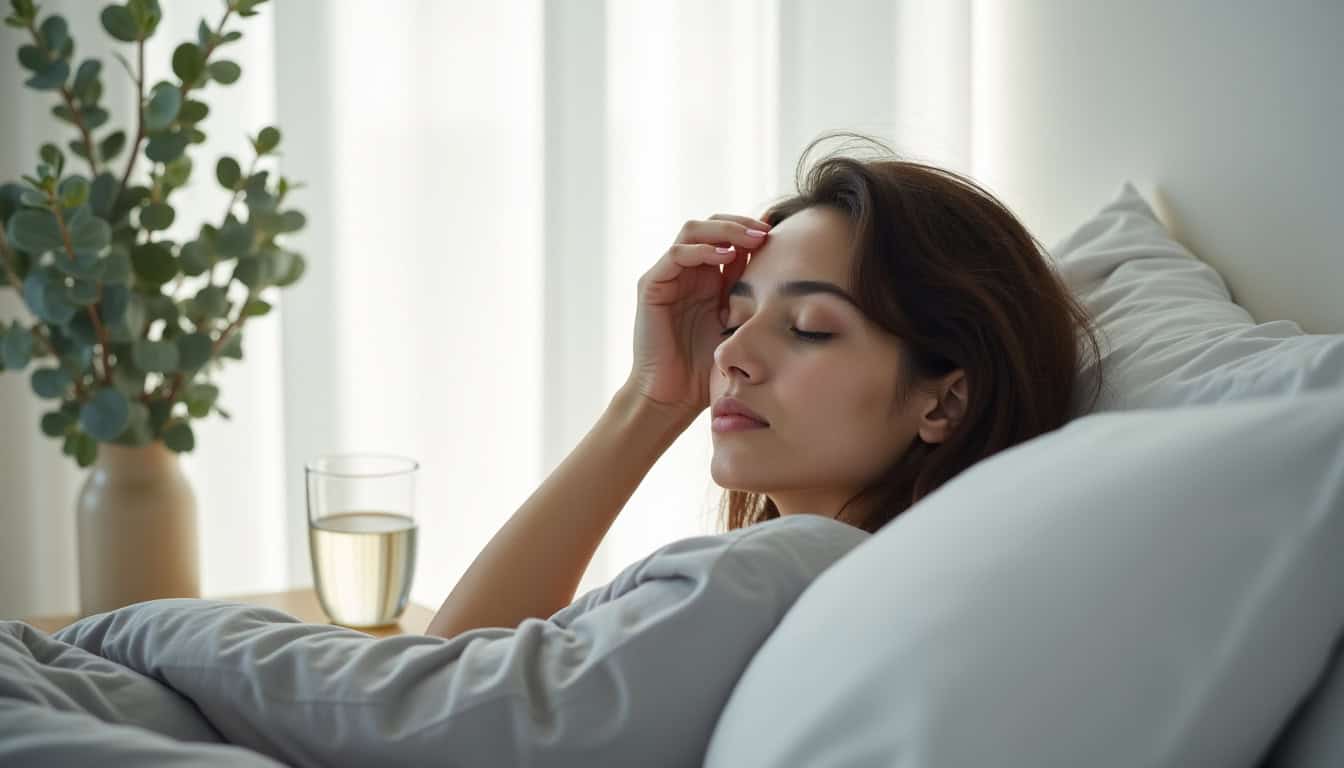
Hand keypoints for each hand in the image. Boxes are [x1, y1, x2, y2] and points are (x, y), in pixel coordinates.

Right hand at [625, 214, 770, 418]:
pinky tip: (726, 257)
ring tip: (750, 239)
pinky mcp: (652, 286)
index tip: (781, 233)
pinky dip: (701, 250)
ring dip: (723, 229)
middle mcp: (687, 271)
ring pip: (692, 230)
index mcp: (709, 278)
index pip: (729, 237)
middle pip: (711, 225)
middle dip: (740, 223)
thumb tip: (787, 271)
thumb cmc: (707, 369)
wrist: (673, 397)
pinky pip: (675, 254)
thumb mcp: (739, 326)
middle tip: (766, 232)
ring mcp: (668, 276)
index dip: (752, 230)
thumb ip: (751, 297)